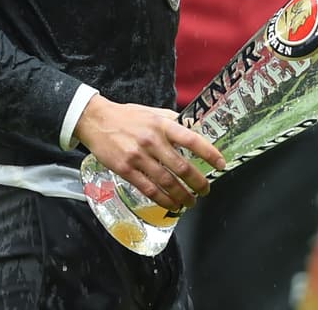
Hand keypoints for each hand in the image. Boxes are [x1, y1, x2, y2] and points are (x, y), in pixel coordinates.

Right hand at [73, 95, 225, 211]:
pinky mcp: (125, 169)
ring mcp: (138, 157)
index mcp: (163, 125)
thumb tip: (195, 131)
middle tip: (206, 190)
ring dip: (182, 195)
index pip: (192, 140)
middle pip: (181, 167)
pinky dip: (162, 200)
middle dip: (198, 182)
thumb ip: (174, 122)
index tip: (220, 164)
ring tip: (191, 202)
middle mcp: (152, 141)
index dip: (209, 153)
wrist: (96, 120)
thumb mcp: (155, 112)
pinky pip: (148, 189)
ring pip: (166, 182)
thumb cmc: (129, 116)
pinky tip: (171, 205)